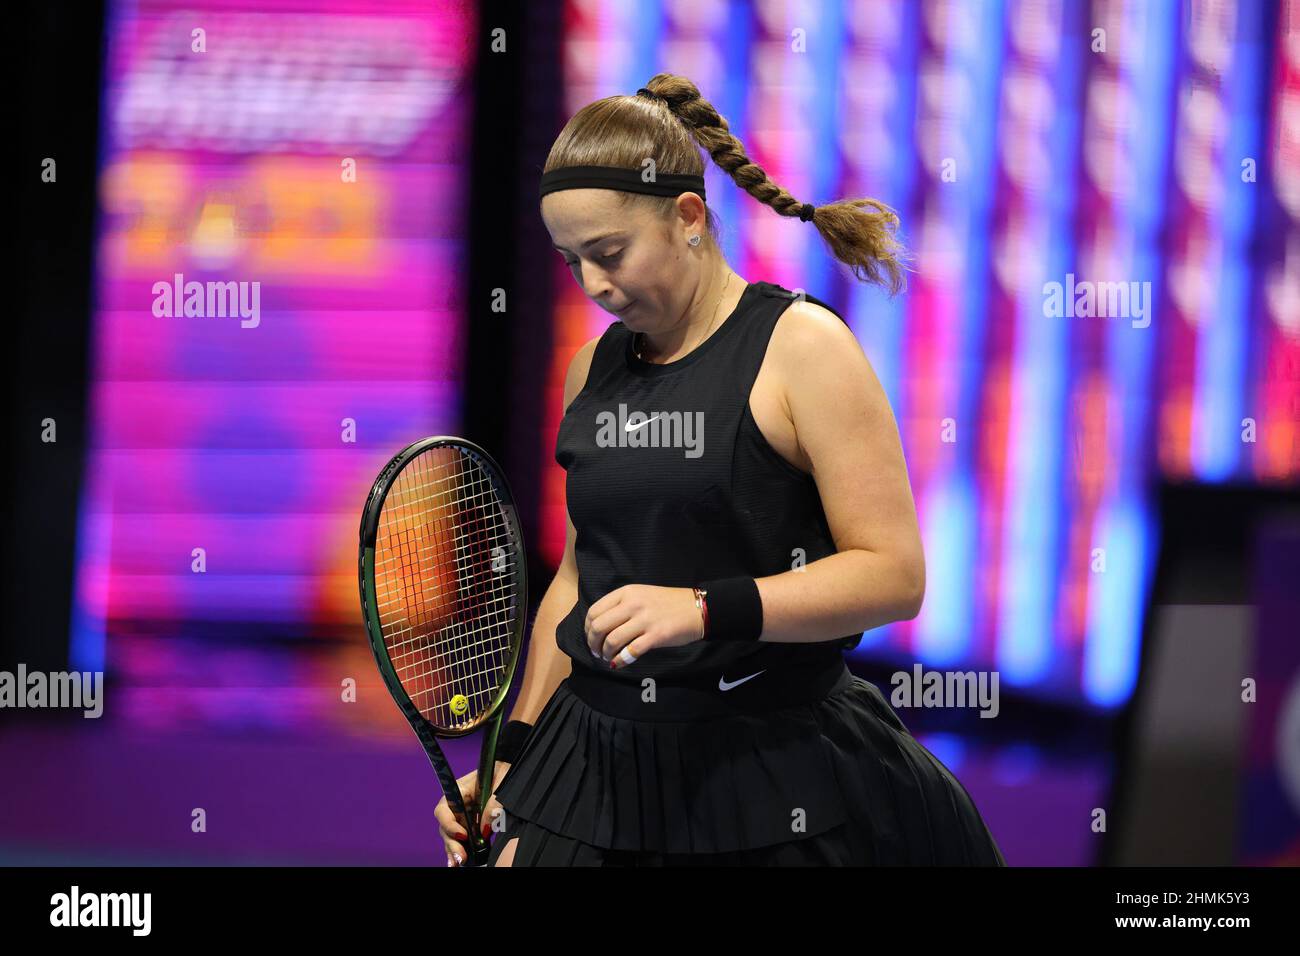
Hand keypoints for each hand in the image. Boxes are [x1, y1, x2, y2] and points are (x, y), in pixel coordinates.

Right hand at [434, 760, 511, 866]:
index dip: (448, 823)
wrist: (516, 776)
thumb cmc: (505, 772)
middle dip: (451, 843)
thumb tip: (484, 829)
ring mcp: (465, 817)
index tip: (463, 834)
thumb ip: (494, 803)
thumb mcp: (502, 780)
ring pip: (452, 837)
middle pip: (446, 826)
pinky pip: (463, 842)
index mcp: (460, 789)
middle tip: (461, 857)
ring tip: (459, 862)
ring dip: (454, 851)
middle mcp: (459, 805)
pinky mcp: (473, 827)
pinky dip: (461, 852)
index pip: (444, 807)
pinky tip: (460, 862)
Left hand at [585, 584, 704, 668]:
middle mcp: (633, 604)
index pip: (594, 611)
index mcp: (626, 593)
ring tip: (608, 658)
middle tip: (597, 652)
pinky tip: (619, 663)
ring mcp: (645, 619)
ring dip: (605, 653)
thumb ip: (621, 606)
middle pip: (599, 627)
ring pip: (612, 640)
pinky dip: (620, 660)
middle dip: (593, 644)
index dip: (587, 629)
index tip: (591, 638)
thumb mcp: (641, 595)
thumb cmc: (668, 603)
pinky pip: (631, 651)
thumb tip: (601, 628)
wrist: (697, 608)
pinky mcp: (656, 635)